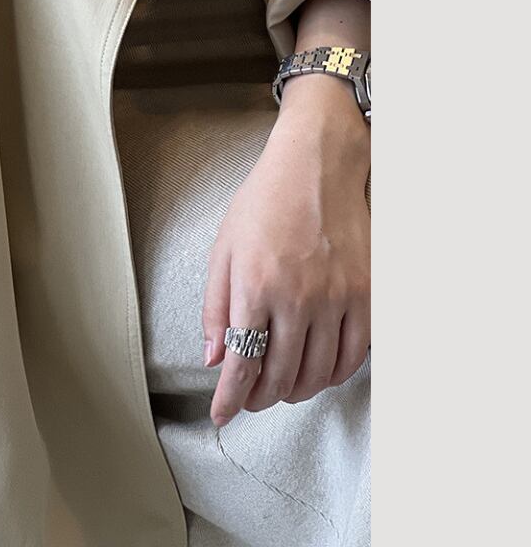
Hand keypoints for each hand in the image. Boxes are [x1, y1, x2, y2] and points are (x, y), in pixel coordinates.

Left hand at [201, 73, 370, 427]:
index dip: (231, 398)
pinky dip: (333, 373)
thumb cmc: (265, 202)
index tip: (223, 414)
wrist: (316, 167)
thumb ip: (216, 306)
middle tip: (250, 398)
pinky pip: (353, 356)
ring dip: (296, 390)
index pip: (242, 364)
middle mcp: (297, 298)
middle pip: (280, 376)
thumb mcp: (224, 248)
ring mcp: (337, 299)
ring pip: (318, 373)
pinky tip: (318, 370)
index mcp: (255, 286)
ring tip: (281, 387)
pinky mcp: (367, 296)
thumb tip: (215, 357)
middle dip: (260, 397)